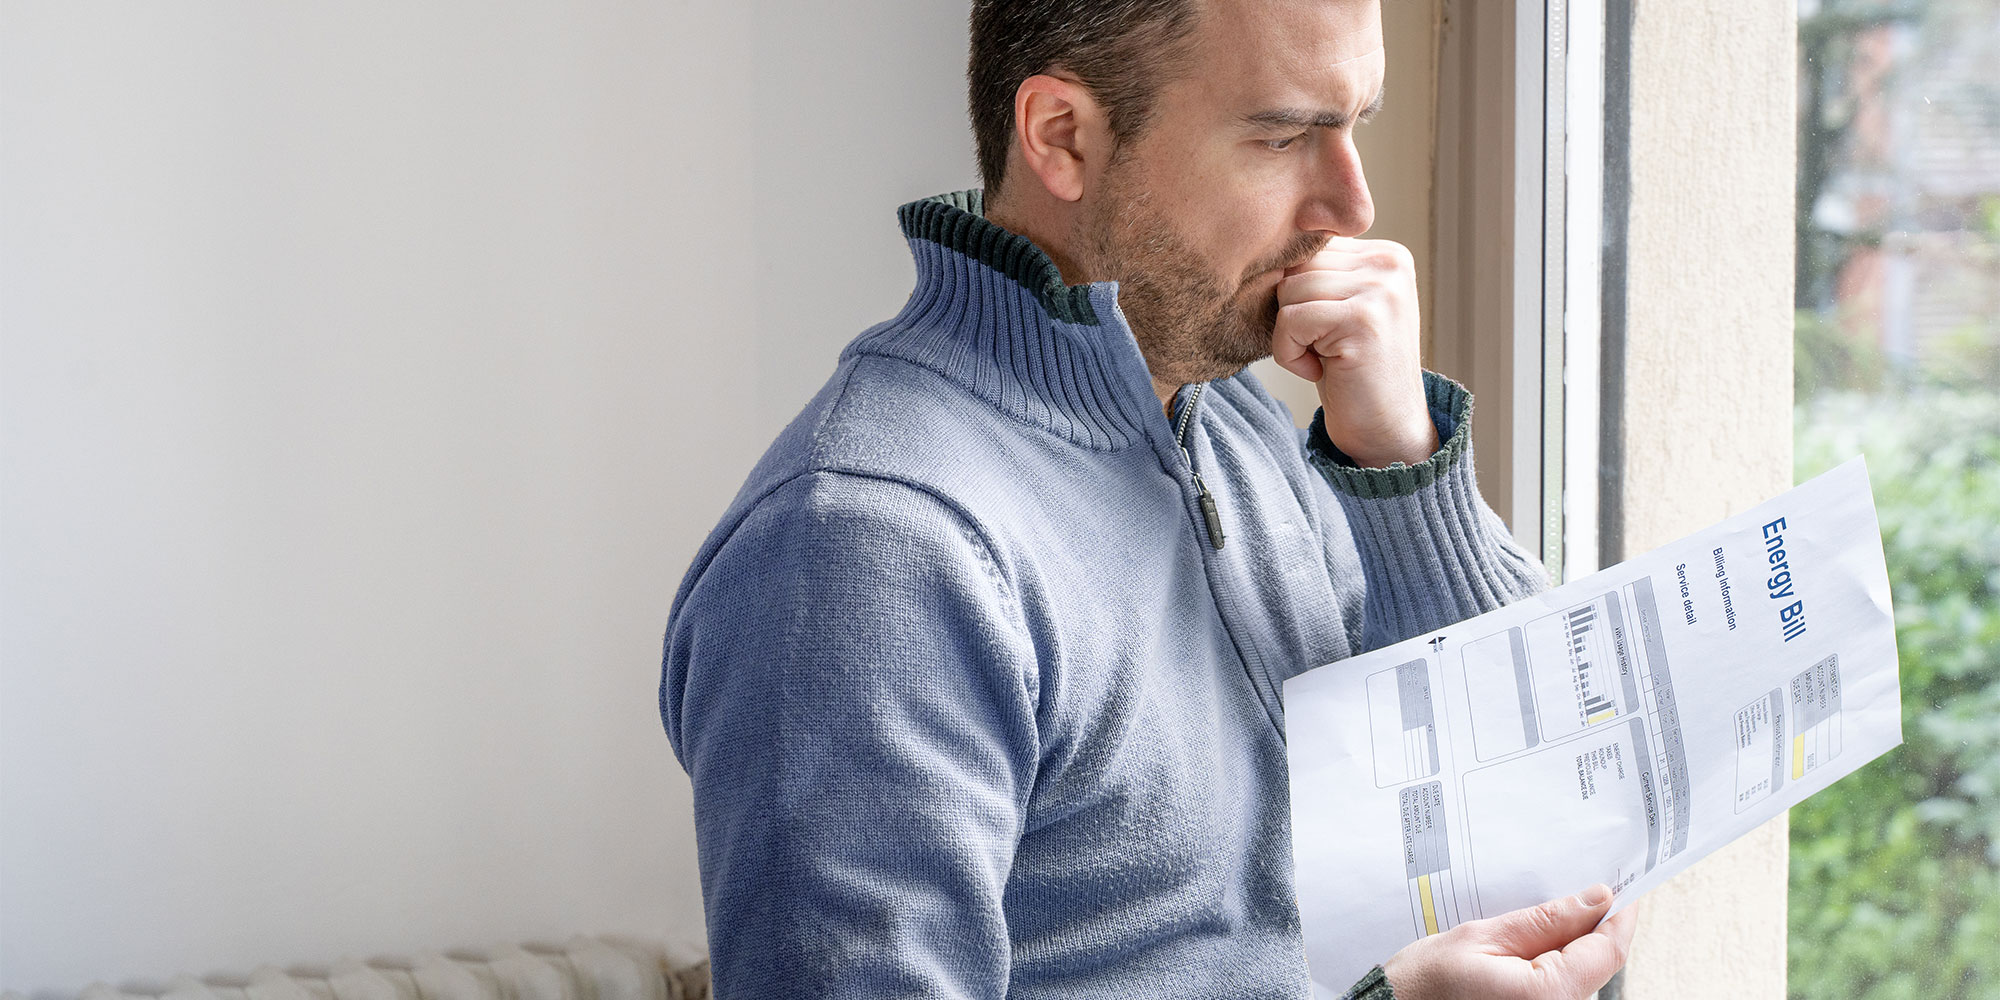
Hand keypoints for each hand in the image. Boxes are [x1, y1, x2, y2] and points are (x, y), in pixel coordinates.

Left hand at [1270, 238, 1436, 467]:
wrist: (1385, 430)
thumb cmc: (1351, 373)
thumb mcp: (1338, 310)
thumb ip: (1317, 273)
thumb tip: (1262, 245)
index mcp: (1386, 254)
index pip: (1308, 247)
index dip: (1298, 295)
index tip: (1323, 331)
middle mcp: (1389, 264)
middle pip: (1296, 264)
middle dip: (1291, 312)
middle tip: (1320, 349)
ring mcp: (1381, 289)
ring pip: (1289, 289)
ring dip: (1290, 335)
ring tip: (1322, 359)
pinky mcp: (1363, 319)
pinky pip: (1291, 319)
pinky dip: (1289, 353)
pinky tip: (1318, 371)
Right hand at [1379, 884, 1636, 999]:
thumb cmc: (1425, 984)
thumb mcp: (1483, 937)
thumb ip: (1546, 920)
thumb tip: (1597, 899)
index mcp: (1551, 994)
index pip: (1608, 949)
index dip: (1622, 914)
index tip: (1625, 885)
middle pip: (1597, 963)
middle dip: (1590, 925)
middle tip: (1577, 887)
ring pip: (1580, 976)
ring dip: (1570, 945)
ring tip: (1537, 919)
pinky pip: (1560, 990)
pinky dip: (1554, 964)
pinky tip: (1526, 947)